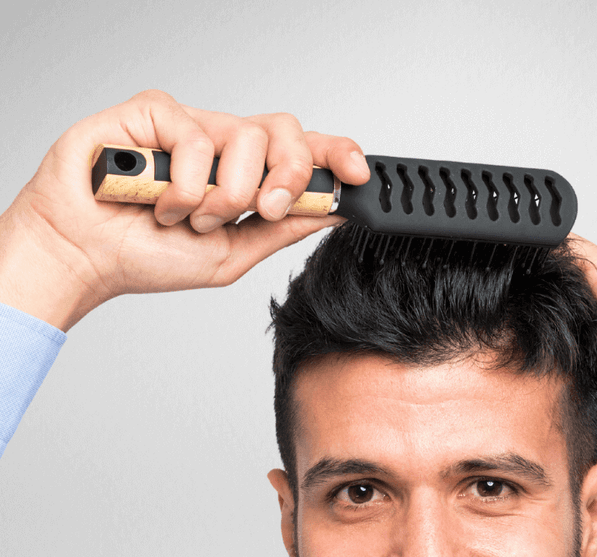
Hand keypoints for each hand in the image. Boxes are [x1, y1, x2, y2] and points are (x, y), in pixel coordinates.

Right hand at [0, 89, 370, 329]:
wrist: (90, 256)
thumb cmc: (152, 256)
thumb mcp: (235, 253)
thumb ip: (283, 229)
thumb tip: (333, 210)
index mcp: (246, 175)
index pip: (301, 151)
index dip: (335, 153)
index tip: (358, 173)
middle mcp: (223, 146)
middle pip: (285, 132)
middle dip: (286, 177)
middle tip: (262, 208)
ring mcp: (191, 126)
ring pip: (244, 137)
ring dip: (223, 196)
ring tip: (188, 217)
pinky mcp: (154, 112)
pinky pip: (194, 135)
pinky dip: (182, 183)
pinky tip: (158, 199)